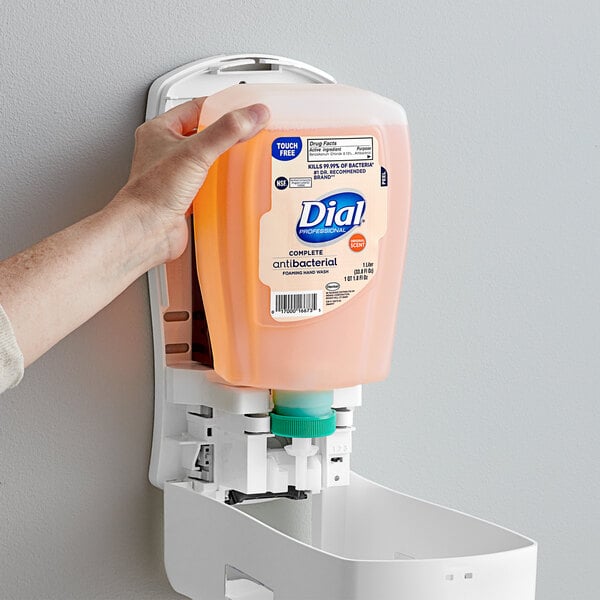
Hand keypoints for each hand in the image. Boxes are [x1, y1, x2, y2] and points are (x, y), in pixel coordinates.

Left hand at [112, 98, 269, 263]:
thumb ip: (227, 131)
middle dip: (226, 134)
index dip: (222, 106)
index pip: (197, 108)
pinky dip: (222, 183)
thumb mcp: (195, 152)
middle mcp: (165, 151)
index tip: (245, 109)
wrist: (146, 231)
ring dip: (224, 159)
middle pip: (204, 133)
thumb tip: (253, 114)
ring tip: (243, 155)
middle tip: (248, 132)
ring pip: (206, 159)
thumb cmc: (152, 193)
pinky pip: (208, 184)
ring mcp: (175, 175)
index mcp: (160, 131)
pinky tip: (232, 184)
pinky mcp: (184, 196)